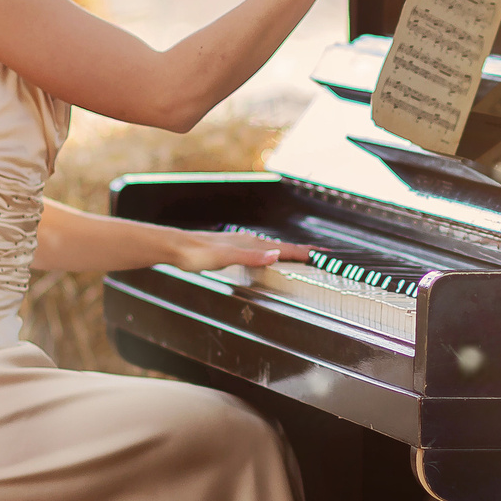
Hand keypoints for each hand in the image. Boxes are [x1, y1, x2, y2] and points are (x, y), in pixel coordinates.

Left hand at [168, 229, 312, 271]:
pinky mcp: (232, 249)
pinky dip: (271, 254)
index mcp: (251, 244)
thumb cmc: (198, 254)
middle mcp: (249, 242)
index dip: (304, 252)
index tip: (323, 254)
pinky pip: (259, 251)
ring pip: (271, 248)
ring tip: (300, 256)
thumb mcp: (225, 258)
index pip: (284, 249)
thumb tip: (276, 255)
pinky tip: (266, 257)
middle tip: (319, 255)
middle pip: (282, 247)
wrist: (177, 247)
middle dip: (301, 251)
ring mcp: (241, 245)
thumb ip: (251, 257)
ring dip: (287, 252)